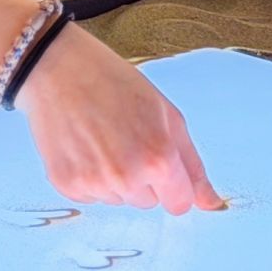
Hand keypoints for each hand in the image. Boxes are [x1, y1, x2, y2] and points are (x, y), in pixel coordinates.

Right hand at [13, 25, 225, 213]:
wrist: (59, 68)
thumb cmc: (114, 83)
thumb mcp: (167, 114)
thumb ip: (191, 164)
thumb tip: (211, 203)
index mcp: (159, 158)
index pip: (179, 204)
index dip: (173, 182)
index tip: (161, 163)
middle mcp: (127, 177)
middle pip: (149, 202)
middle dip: (144, 177)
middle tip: (127, 137)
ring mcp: (95, 183)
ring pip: (120, 199)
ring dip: (116, 178)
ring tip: (103, 138)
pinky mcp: (67, 185)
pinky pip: (92, 197)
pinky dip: (90, 177)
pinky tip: (84, 146)